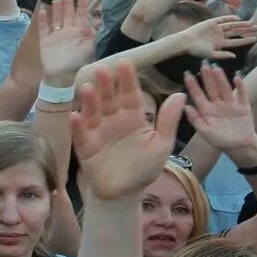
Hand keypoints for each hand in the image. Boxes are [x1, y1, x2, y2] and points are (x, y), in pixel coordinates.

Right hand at [37, 0, 97, 80]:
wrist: (59, 76)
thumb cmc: (75, 63)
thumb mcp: (88, 48)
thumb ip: (91, 35)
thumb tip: (96, 22)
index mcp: (78, 33)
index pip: (81, 16)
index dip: (82, 6)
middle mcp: (67, 32)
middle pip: (67, 15)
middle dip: (68, 4)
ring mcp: (55, 36)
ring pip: (56, 19)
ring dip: (56, 9)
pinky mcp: (45, 41)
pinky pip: (43, 28)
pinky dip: (43, 20)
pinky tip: (42, 10)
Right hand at [71, 62, 184, 201]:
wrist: (125, 193)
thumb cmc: (144, 168)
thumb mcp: (162, 144)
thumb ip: (168, 121)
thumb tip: (181, 94)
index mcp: (133, 118)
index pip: (130, 95)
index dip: (128, 80)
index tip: (126, 63)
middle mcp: (113, 121)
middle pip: (109, 99)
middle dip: (106, 85)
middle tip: (103, 69)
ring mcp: (97, 132)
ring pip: (93, 113)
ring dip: (89, 101)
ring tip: (86, 88)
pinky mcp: (85, 147)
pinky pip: (80, 134)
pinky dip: (76, 126)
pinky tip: (75, 116)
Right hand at [175, 13, 256, 60]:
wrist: (186, 41)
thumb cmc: (196, 50)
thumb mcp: (211, 54)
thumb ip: (222, 55)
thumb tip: (234, 56)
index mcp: (220, 44)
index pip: (236, 41)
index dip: (245, 40)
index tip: (255, 39)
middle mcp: (220, 36)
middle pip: (236, 32)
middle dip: (246, 30)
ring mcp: (216, 28)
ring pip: (232, 25)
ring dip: (241, 24)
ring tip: (251, 23)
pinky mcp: (211, 22)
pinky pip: (222, 19)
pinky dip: (230, 18)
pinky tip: (238, 18)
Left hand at [180, 65, 256, 156]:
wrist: (239, 146)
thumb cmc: (219, 139)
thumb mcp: (205, 131)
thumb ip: (195, 120)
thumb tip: (185, 107)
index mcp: (206, 110)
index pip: (198, 95)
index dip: (192, 85)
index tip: (186, 74)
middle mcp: (217, 104)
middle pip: (212, 88)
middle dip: (207, 77)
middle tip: (203, 64)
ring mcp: (231, 104)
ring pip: (225, 89)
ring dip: (221, 79)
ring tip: (216, 68)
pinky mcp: (243, 106)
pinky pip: (242, 95)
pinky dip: (240, 87)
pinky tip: (237, 77)